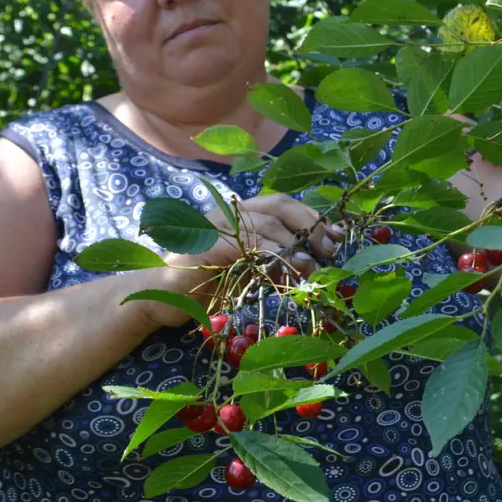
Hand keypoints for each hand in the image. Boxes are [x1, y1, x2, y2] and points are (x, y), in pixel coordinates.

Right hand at [195, 192, 346, 273]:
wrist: (164, 297)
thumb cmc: (208, 283)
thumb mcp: (251, 270)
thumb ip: (276, 260)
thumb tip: (312, 262)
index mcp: (242, 212)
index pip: (284, 204)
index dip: (312, 217)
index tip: (337, 236)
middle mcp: (231, 211)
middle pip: (279, 204)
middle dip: (309, 225)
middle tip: (328, 249)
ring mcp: (218, 224)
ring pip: (267, 223)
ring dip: (295, 245)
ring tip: (312, 266)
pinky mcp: (208, 242)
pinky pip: (248, 242)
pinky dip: (274, 254)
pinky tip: (288, 268)